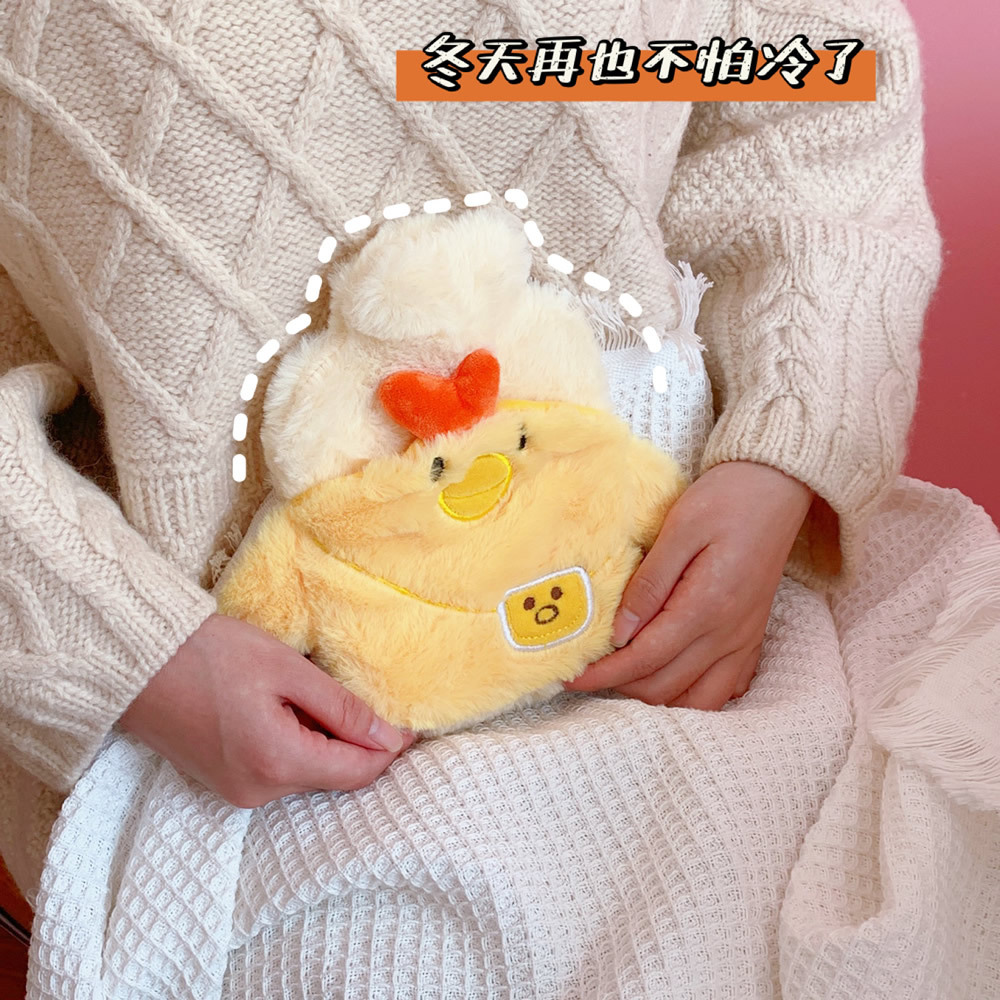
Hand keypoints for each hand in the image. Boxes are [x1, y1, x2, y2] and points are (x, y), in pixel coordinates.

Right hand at [119, 613, 413, 807]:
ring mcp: (239, 793)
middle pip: (335, 776)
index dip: (391, 748)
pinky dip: (300, 744)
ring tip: (321, 694)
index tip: (412, 722)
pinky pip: (282, 770)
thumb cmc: (211, 654)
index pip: (358, 772)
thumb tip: (389, 738)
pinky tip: (293, 708)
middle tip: (368, 698)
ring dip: (328, 740)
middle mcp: (259, 792)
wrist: (137, 662)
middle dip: (359, 742)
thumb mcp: (287, 670)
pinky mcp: (226, 783)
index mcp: (278, 763)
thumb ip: (341, 707)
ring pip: (310, 773)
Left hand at [566, 461, 814, 709]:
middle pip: (665, 686)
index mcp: (708, 606)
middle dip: (620, 686)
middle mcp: (729, 634)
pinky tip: (664, 678)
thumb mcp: (680, 529)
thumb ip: (649, 584)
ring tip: (619, 676)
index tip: (571, 676)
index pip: (646, 658)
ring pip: (694, 699)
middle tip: (586, 672)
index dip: (604, 674)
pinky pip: (721, 690)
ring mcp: (744, 641)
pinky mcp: (751, 639)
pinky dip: (688, 695)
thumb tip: (619, 633)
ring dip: (652, 695)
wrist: (778, 488)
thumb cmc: (727, 500)